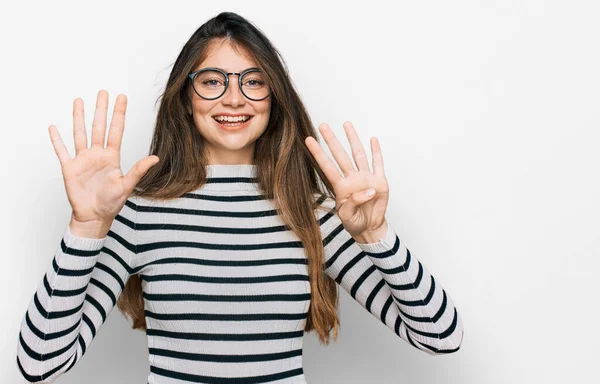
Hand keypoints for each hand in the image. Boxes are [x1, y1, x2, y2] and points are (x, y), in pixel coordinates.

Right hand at [48, 90, 159, 226]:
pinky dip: (57, 140)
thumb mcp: (126, 185)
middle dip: (101, 109)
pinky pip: (62, 151)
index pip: (116, 130)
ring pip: (80, 133)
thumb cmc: (111, 203)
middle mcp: (97, 155)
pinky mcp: (70, 168)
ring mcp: (83, 160)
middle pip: (99, 127)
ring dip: (79, 117)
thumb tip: (155, 158)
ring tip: (79, 100)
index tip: (121, 97)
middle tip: (103, 92)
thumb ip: (138, 170)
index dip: (118, 114)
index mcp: (112, 157)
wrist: (94, 216)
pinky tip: (53, 127)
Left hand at [305, 121, 388, 242]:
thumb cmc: (355, 222)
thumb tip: (368, 190)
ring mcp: (366, 178)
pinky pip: (378, 164)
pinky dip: (376, 152)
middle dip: (332, 140)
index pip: (327, 166)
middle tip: (323, 125)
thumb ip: (353, 203)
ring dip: (353, 139)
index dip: (318, 153)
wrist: (370, 228)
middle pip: (340, 155)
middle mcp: (352, 179)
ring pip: (358, 154)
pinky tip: (372, 139)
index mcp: (341, 187)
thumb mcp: (348, 216)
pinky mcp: (380, 182)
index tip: (308, 140)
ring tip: (346, 124)